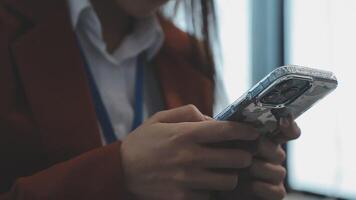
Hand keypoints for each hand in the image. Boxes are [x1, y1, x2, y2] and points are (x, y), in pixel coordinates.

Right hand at [121, 105, 258, 199]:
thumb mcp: (160, 118)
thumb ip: (188, 113)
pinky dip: (212, 190)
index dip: (245, 131)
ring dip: (230, 175)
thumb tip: (212, 120)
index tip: (253, 132)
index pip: (226, 131)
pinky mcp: (183, 197)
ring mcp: (187, 179)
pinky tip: (205, 183)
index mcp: (185, 134)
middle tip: (241, 154)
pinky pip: (211, 196)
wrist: (119, 171)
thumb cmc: (142, 142)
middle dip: (244, 156)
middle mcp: (190, 157)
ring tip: (223, 170)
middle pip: (235, 159)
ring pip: (228, 181)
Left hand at [220, 116, 300, 199]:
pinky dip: (263, 187)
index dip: (288, 124)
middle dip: (263, 148)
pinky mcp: (273, 193)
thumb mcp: (216, 143)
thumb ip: (215, 129)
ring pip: (279, 171)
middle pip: (279, 150)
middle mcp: (271, 156)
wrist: (215, 188)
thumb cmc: (218, 163)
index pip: (284, 130)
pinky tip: (249, 184)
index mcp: (262, 139)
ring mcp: (273, 175)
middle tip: (248, 148)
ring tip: (243, 168)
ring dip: (260, 168)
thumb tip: (201, 115)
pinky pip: (277, 191)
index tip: (282, 120)